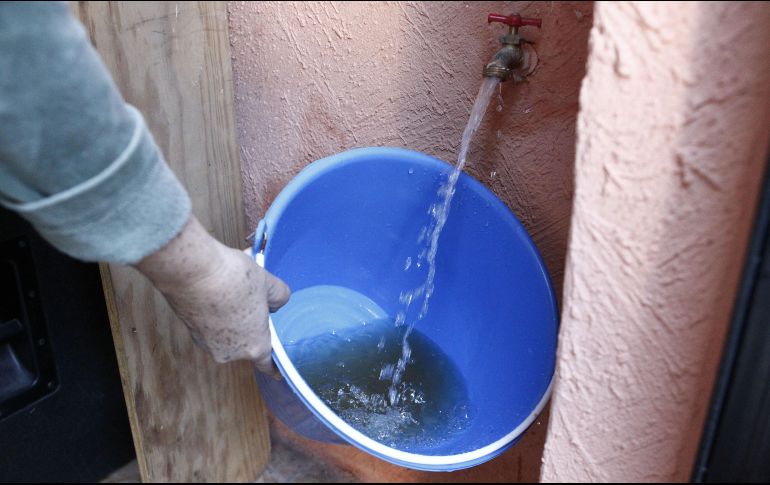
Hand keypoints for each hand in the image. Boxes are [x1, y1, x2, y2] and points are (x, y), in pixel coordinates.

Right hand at [135, 216, 289, 373]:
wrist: (192, 271)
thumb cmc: (234, 279)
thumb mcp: (269, 283)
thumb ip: (279, 297)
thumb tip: (276, 302)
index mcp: (255, 346)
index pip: (267, 364)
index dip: (273, 365)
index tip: (277, 369)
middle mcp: (230, 352)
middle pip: (247, 344)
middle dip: (251, 327)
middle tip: (254, 303)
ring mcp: (207, 344)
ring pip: (227, 334)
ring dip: (232, 319)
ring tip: (235, 292)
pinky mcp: (191, 331)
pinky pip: (211, 327)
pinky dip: (215, 315)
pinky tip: (217, 294)